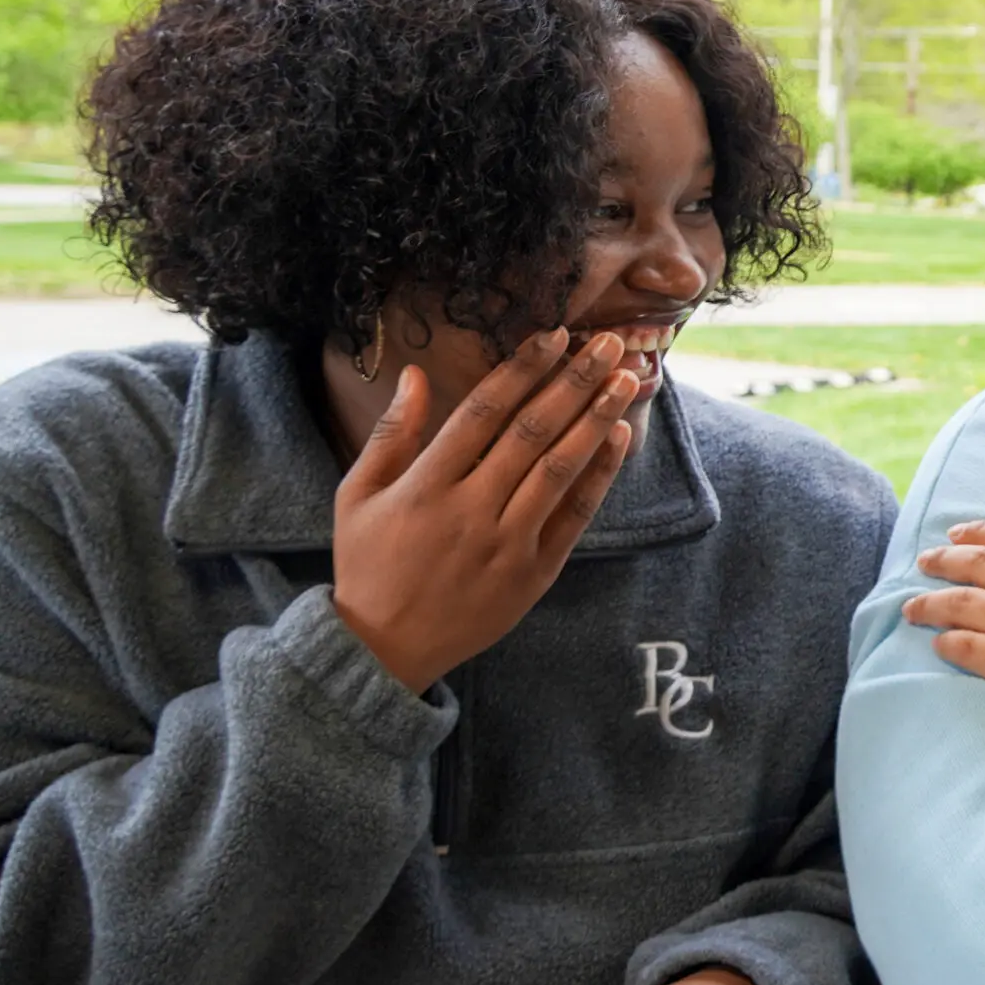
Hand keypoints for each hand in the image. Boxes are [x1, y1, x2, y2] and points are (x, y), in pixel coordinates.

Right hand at [334, 329, 637, 692]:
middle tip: (608, 344)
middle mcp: (470, 511)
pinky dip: (599, 476)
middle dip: (574, 383)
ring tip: (627, 380)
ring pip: (560, 470)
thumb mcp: (357, 496)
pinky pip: (574, 517)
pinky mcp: (534, 573)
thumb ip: (390, 435)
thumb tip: (416, 375)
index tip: (554, 336)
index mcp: (424, 487)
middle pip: (531, 434)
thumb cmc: (368, 564)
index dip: (522, 371)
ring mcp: (507, 544)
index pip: (482, 414)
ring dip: (597, 421)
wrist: (385, 648)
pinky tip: (619, 438)